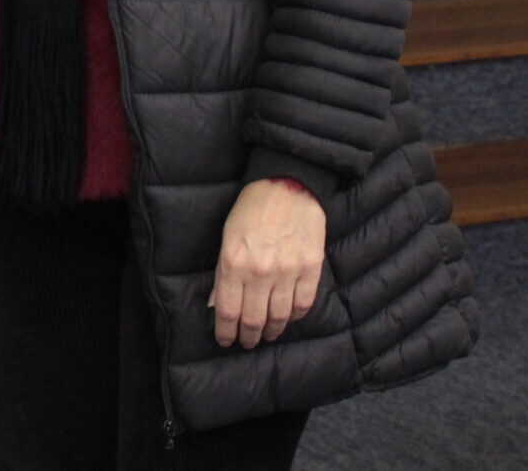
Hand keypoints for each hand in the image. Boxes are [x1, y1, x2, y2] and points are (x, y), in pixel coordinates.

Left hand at [210, 178, 325, 347]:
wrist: (286, 186)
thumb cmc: (251, 210)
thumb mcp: (226, 238)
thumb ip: (222, 273)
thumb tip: (217, 304)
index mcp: (233, 262)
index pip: (228, 310)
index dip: (226, 332)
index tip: (226, 341)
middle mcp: (260, 270)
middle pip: (253, 319)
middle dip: (249, 336)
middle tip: (248, 342)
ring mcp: (288, 270)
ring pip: (280, 316)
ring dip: (272, 330)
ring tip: (267, 334)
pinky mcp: (310, 267)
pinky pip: (304, 303)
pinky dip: (296, 316)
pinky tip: (289, 317)